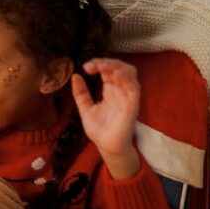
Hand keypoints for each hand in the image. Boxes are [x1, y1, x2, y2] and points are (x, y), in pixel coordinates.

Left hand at [71, 58, 140, 178]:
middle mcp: (119, 90)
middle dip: (107, 62)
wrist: (106, 146)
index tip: (85, 67)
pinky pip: (134, 87)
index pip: (107, 69)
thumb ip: (80, 93)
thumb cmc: (99, 129)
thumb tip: (74, 75)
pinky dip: (127, 78)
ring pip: (129, 73)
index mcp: (109, 89)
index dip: (98, 63)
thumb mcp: (85, 108)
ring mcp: (127, 96)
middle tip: (93, 65)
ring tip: (104, 66)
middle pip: (119, 67)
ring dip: (117, 66)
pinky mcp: (133, 104)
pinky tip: (117, 75)